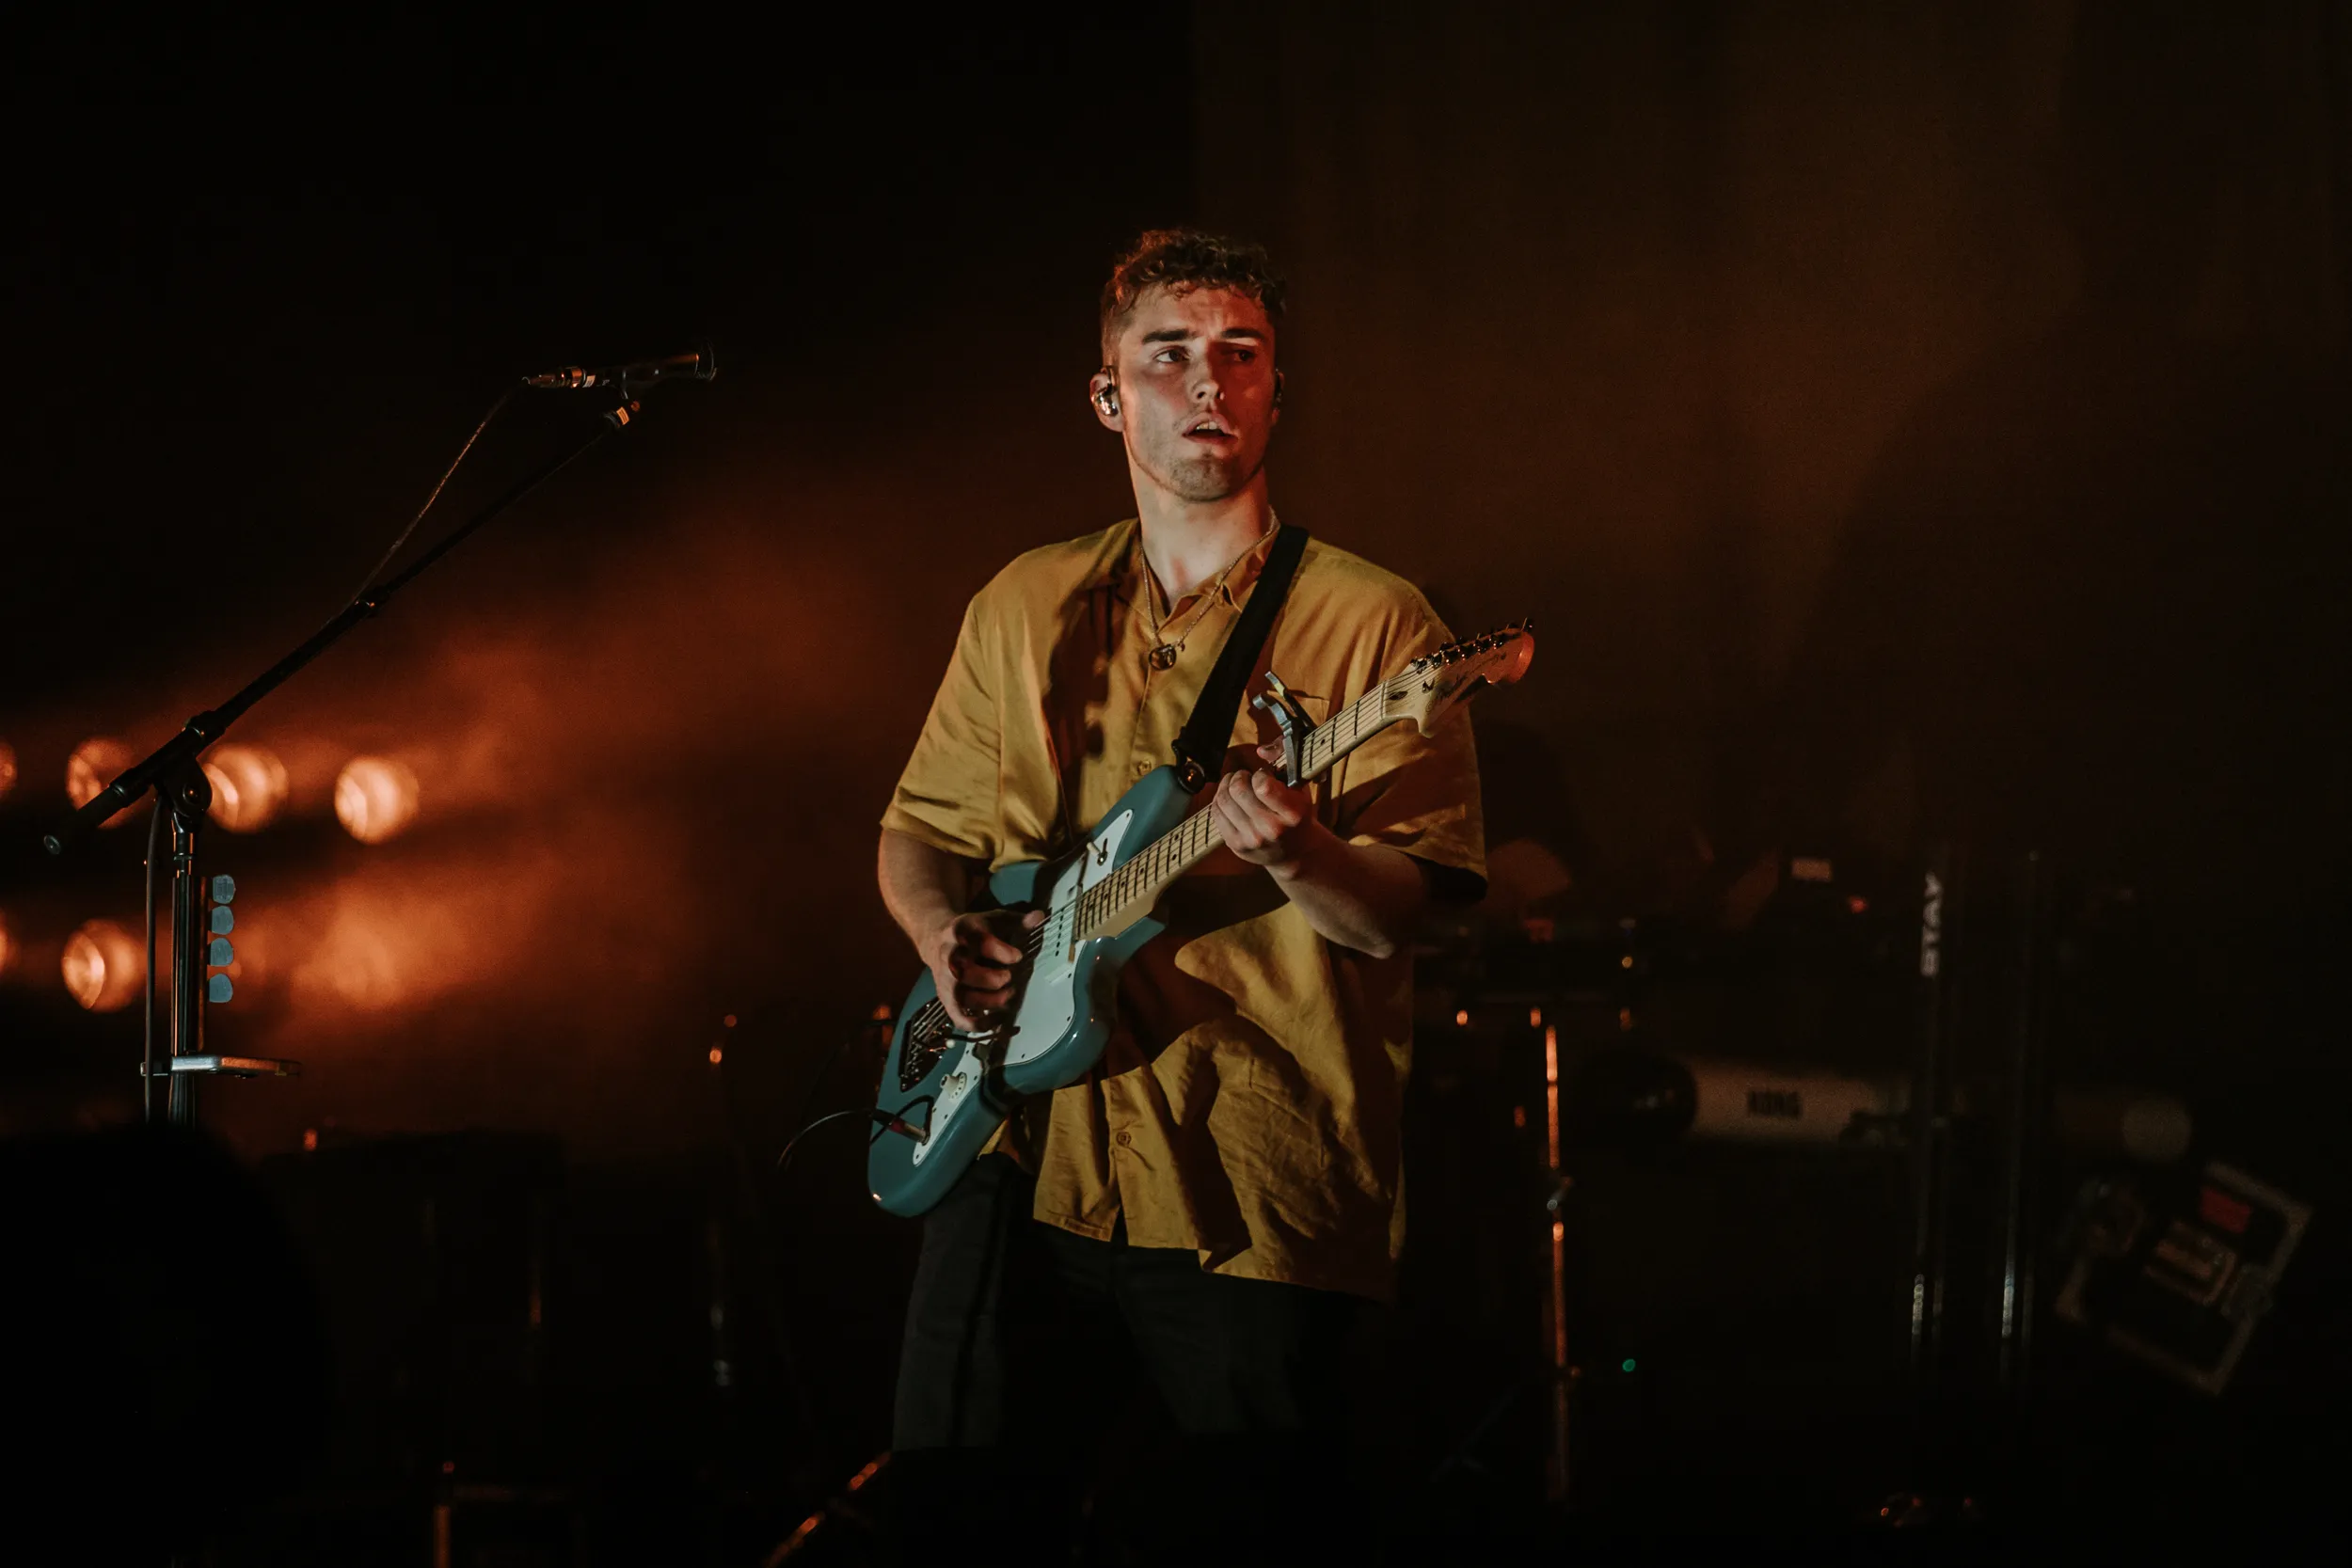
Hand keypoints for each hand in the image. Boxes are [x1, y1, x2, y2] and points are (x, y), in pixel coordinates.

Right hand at [923, 907, 1045, 1030]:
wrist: (936, 940)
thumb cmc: (972, 932)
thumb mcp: (993, 921)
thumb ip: (1018, 921)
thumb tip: (1040, 916)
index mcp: (963, 934)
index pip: (983, 944)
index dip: (1005, 953)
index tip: (1017, 956)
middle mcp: (950, 958)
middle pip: (969, 974)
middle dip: (997, 978)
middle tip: (1009, 977)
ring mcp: (946, 982)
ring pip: (966, 999)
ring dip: (993, 1001)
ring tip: (1008, 994)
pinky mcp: (946, 1000)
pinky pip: (962, 1020)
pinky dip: (983, 1024)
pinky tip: (999, 1018)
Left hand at [1210, 742, 1323, 870]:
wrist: (1294, 852)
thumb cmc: (1296, 814)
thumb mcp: (1299, 788)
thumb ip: (1285, 760)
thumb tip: (1261, 750)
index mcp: (1292, 814)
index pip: (1262, 785)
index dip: (1259, 774)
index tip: (1263, 776)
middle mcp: (1272, 829)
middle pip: (1238, 790)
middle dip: (1239, 777)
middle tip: (1245, 777)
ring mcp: (1252, 839)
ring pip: (1223, 800)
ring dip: (1226, 786)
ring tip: (1235, 785)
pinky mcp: (1236, 845)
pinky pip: (1216, 814)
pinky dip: (1219, 800)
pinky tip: (1230, 799)